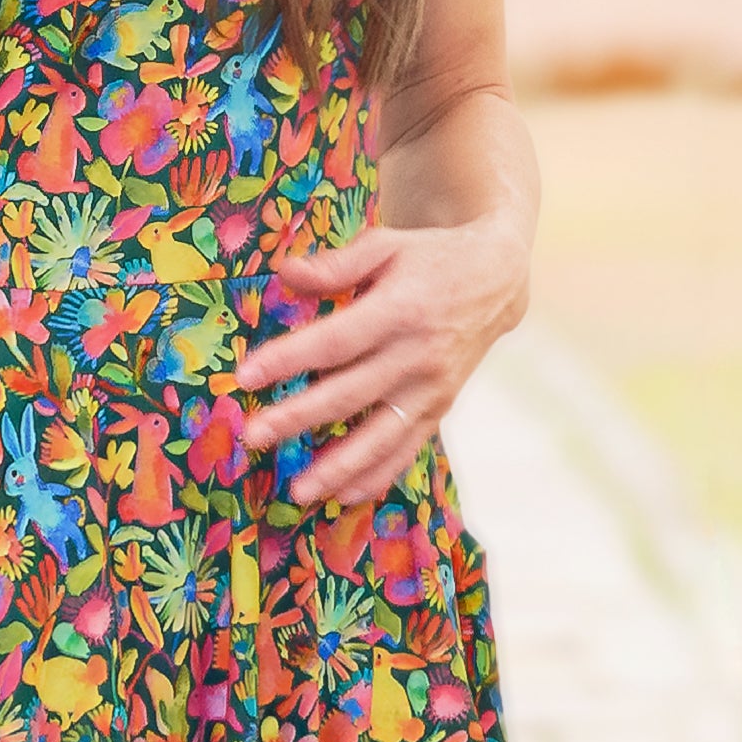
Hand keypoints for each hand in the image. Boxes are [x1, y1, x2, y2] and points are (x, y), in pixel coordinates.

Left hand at [234, 215, 528, 507]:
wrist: (496, 280)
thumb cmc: (430, 258)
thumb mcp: (387, 245)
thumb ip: (336, 265)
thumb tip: (283, 273)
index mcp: (399, 310)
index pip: (335, 342)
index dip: (289, 360)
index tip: (246, 377)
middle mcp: (417, 355)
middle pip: (349, 394)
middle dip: (298, 419)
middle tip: (252, 436)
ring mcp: (431, 388)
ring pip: (380, 435)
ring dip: (337, 466)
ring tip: (297, 490)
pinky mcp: (440, 408)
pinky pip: (406, 449)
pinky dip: (377, 475)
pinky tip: (343, 495)